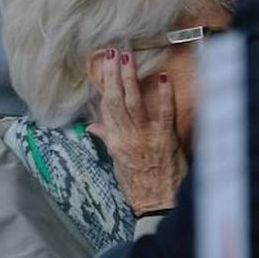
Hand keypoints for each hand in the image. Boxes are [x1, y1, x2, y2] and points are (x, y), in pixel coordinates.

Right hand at [87, 49, 186, 214]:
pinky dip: (163, 95)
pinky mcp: (165, 139)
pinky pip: (164, 113)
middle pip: (116, 101)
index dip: (104, 85)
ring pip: (134, 103)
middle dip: (113, 75)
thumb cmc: (139, 185)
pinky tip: (162, 78)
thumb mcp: (118, 163)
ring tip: (127, 58)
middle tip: (112, 53)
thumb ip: (107, 140)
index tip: (103, 65)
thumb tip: (93, 125)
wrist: (157, 204)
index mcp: (114, 141)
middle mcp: (126, 136)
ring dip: (130, 79)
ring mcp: (145, 137)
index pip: (106, 108)